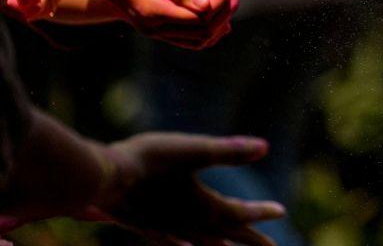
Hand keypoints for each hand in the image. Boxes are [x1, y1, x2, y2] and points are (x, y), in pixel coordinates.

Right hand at [57, 0, 228, 48]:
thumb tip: (205, 6)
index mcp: (153, 13)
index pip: (202, 17)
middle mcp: (154, 28)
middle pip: (206, 29)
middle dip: (228, 6)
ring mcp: (154, 29)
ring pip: (201, 36)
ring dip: (222, 15)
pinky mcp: (156, 25)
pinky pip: (190, 35)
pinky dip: (210, 22)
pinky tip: (219, 1)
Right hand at [90, 133, 284, 245]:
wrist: (100, 180)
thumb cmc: (148, 161)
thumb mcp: (194, 149)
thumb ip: (229, 150)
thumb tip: (265, 147)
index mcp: (204, 207)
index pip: (240, 215)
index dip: (261, 213)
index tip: (281, 212)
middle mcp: (188, 224)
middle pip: (226, 235)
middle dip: (250, 239)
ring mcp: (166, 228)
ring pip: (199, 242)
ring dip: (218, 245)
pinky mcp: (145, 226)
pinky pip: (170, 241)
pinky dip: (183, 244)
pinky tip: (181, 244)